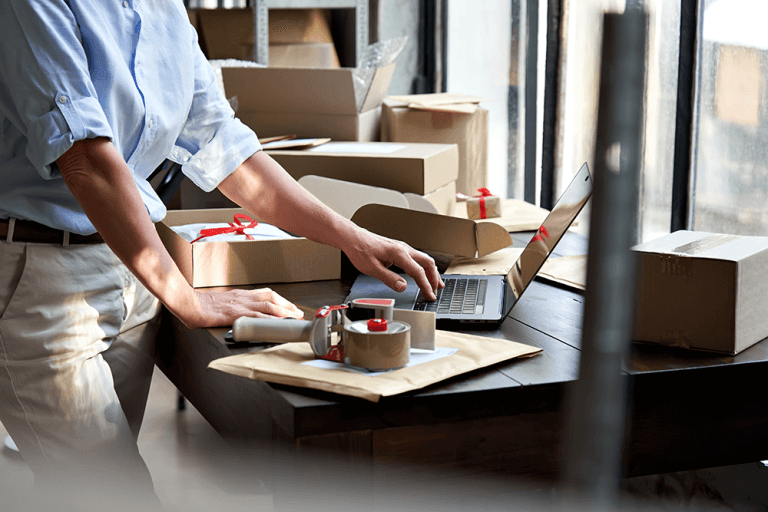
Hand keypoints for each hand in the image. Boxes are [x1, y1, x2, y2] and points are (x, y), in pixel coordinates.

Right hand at [183, 287, 303, 328]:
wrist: (188, 303)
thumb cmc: (199, 306)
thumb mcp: (219, 304)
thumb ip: (230, 308)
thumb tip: (236, 316)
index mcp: (239, 295)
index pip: (264, 294)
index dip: (279, 300)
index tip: (288, 306)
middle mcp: (242, 297)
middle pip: (271, 296)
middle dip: (286, 304)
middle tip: (297, 312)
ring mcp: (240, 305)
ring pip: (268, 305)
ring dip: (284, 311)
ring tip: (294, 317)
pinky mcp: (236, 314)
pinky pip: (257, 316)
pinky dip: (270, 319)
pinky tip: (277, 323)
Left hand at [343, 227, 443, 300]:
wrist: (353, 237)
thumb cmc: (360, 250)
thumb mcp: (372, 269)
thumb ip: (389, 279)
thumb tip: (402, 287)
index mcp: (398, 253)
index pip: (418, 272)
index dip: (426, 286)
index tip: (430, 296)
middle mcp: (403, 248)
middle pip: (427, 263)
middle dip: (434, 278)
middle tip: (437, 291)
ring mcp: (402, 247)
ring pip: (424, 259)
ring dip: (431, 271)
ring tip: (436, 283)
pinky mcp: (398, 249)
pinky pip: (417, 258)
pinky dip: (423, 267)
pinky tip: (423, 272)